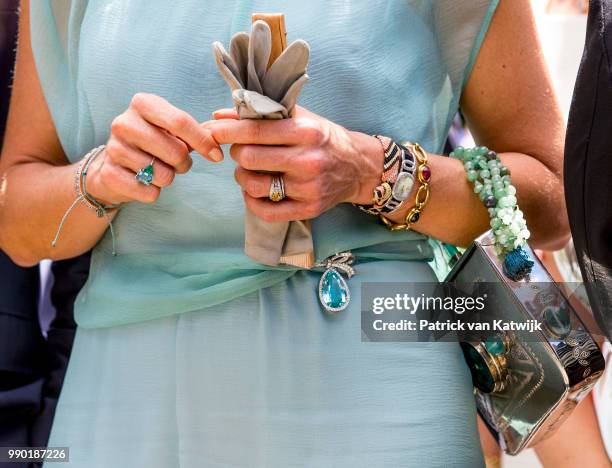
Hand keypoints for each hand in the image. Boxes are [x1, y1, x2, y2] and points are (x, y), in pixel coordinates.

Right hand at [87, 93, 222, 204]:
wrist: (113, 164)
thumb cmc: (151, 143)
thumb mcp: (169, 129)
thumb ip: (194, 132)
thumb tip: (217, 145)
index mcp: (143, 104)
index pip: (180, 121)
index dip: (204, 142)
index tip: (216, 156)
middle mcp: (124, 123)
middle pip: (176, 151)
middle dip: (184, 163)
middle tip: (177, 163)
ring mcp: (114, 148)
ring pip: (164, 175)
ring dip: (168, 177)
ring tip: (156, 169)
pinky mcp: (109, 174)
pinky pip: (149, 192)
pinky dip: (153, 192)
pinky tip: (143, 181)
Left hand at [204, 106, 382, 221]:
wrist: (358, 167)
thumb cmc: (324, 138)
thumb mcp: (299, 118)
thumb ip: (260, 115)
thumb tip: (218, 116)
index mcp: (305, 132)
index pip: (254, 130)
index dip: (226, 131)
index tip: (210, 131)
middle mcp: (307, 160)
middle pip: (248, 158)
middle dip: (236, 153)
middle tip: (241, 151)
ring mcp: (308, 188)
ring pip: (252, 185)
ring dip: (242, 176)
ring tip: (251, 170)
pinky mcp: (307, 209)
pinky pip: (265, 211)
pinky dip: (252, 201)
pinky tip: (256, 191)